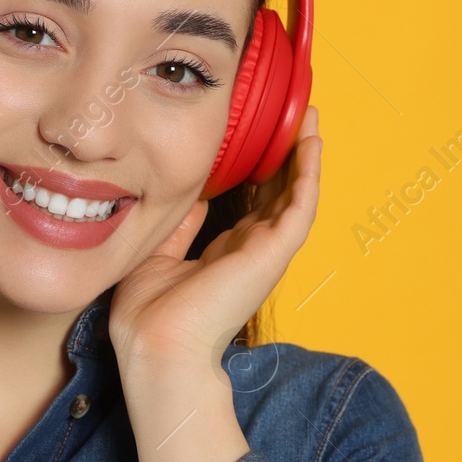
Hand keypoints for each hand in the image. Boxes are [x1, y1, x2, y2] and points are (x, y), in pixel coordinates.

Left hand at [108, 105, 322, 378]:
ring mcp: (266, 252)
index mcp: (227, 252)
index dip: (260, 169)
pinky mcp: (274, 252)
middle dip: (287, 154)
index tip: (260, 136)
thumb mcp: (161, 253)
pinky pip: (301, 205)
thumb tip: (191, 193)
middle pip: (279, 193)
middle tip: (294, 115)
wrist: (156, 346)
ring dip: (305, 155)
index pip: (252, 203)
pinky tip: (311, 142)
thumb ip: (182, 224)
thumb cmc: (150, 314)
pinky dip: (309, 172)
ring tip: (310, 117)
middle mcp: (252, 250)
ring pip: (297, 194)